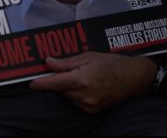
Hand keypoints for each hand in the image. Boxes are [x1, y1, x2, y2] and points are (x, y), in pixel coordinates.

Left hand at [30, 52, 155, 112]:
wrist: (135, 78)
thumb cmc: (113, 64)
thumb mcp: (88, 57)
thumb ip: (66, 62)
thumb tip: (48, 62)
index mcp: (82, 80)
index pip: (54, 83)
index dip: (40, 83)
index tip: (31, 82)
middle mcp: (85, 95)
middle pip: (60, 89)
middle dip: (58, 80)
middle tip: (65, 70)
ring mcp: (90, 105)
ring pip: (67, 96)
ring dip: (68, 87)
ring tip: (82, 76)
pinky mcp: (93, 111)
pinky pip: (76, 101)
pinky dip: (76, 94)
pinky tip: (87, 85)